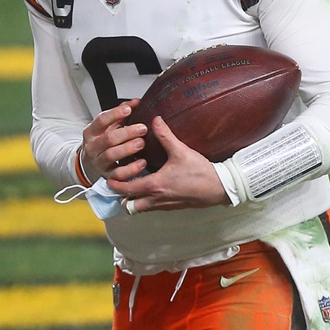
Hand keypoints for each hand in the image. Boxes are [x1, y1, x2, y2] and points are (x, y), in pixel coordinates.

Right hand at [80, 100, 147, 181]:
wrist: (90, 163)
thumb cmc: (102, 141)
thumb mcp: (107, 126)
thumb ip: (120, 113)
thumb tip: (136, 102)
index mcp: (92, 131)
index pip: (101, 120)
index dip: (115, 114)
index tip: (129, 110)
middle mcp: (93, 146)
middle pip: (109, 138)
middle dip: (127, 133)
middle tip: (143, 128)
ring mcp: (99, 161)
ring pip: (111, 155)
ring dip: (128, 149)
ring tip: (141, 143)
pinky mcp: (107, 175)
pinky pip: (118, 174)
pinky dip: (130, 169)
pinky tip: (142, 163)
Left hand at [107, 116, 228, 212]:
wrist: (221, 188)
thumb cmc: (201, 172)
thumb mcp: (181, 151)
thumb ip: (165, 135)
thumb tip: (155, 120)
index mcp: (155, 185)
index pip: (127, 189)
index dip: (115, 185)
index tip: (109, 178)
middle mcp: (157, 199)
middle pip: (130, 205)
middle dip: (121, 196)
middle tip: (117, 183)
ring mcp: (165, 205)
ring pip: (141, 208)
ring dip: (133, 199)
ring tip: (130, 185)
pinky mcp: (173, 207)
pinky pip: (152, 207)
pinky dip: (145, 201)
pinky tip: (148, 188)